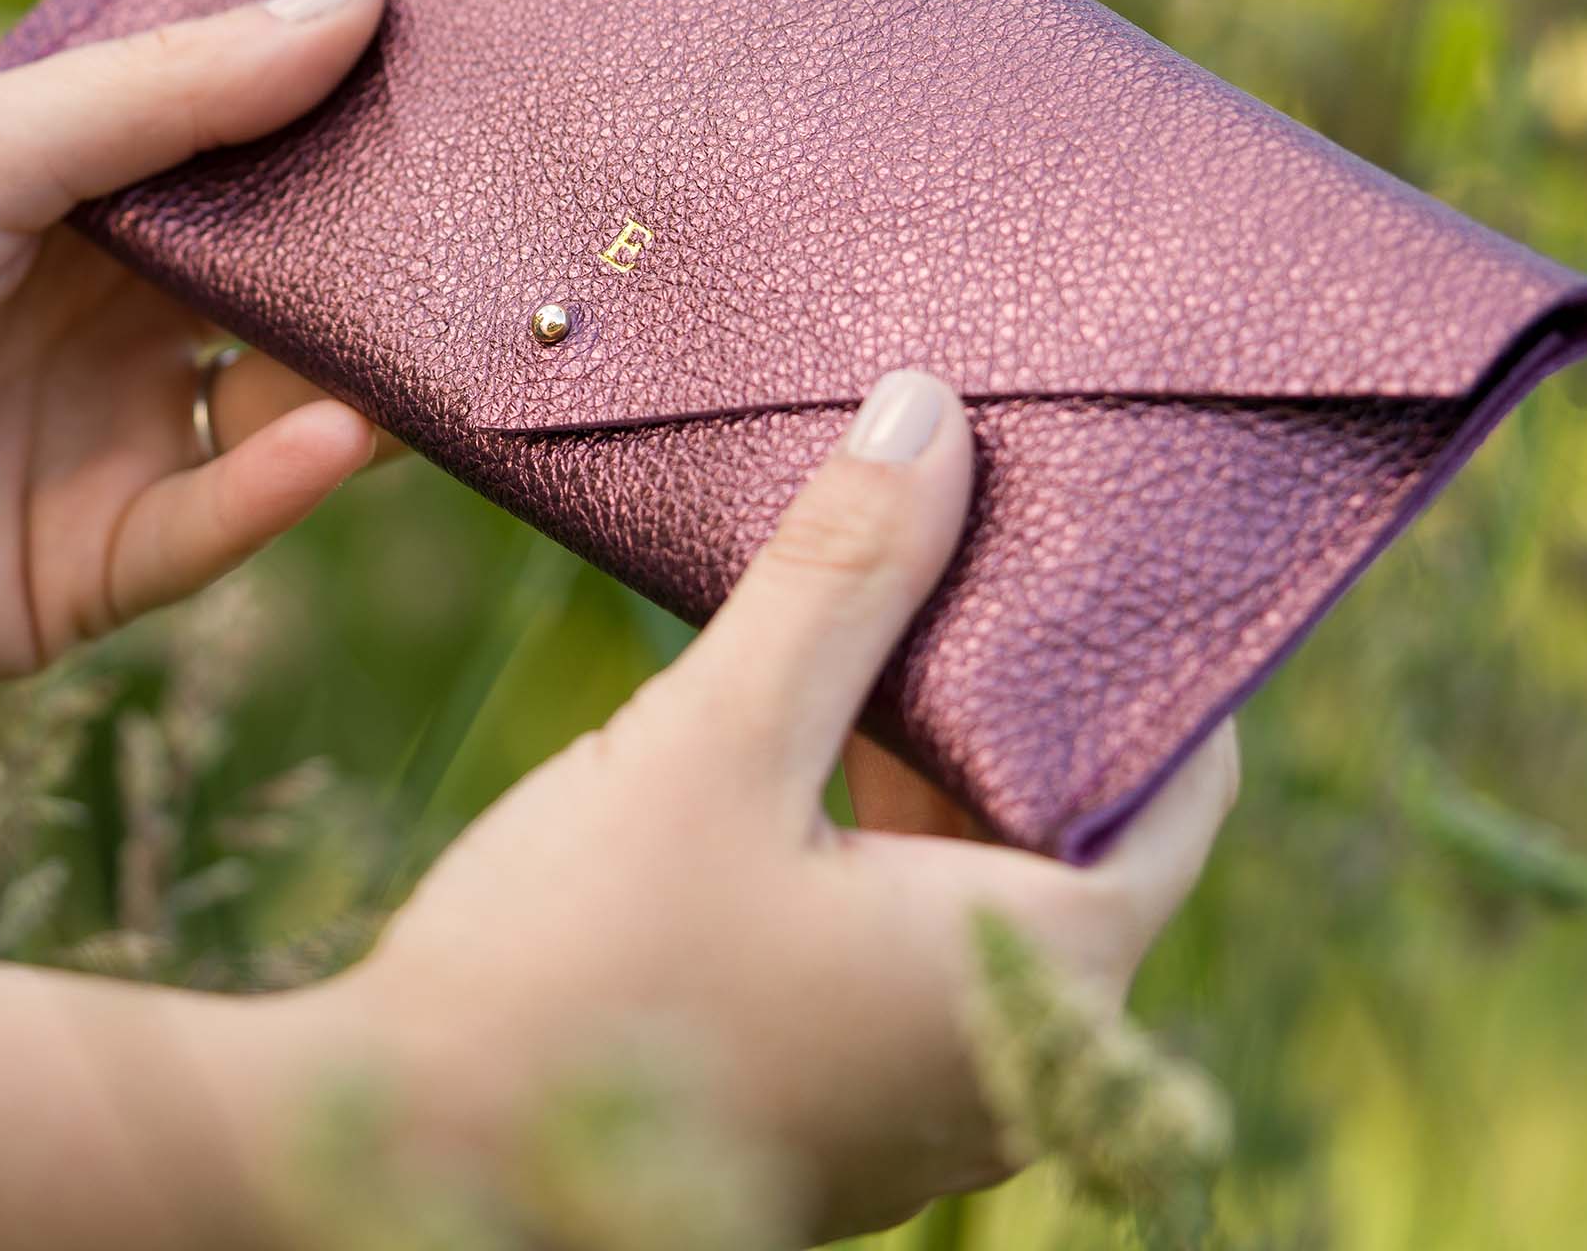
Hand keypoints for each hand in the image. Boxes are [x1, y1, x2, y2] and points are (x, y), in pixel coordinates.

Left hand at [0, 0, 389, 707]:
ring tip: (452, 340)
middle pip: (284, 298)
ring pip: (280, 419)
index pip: (248, 172)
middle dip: (382, 269)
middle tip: (505, 227)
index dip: (345, 136)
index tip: (458, 91)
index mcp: (78, 213)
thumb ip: (168, 90)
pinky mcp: (88, 571)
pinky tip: (336, 440)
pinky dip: (279, 490)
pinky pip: (211, 527)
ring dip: (362, 387)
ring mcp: (104, 449)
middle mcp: (106, 328)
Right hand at [259, 369, 1237, 1242]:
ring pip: (973, 882)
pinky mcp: (826, 1096)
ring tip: (874, 615)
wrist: (409, 1168)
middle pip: (1069, 828)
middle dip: (1014, 688)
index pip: (1178, 792)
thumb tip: (931, 419)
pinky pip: (899, 938)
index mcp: (1037, 978)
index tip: (1100, 546)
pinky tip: (799, 743)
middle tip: (968, 538)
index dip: (1152, 660)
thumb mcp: (716, 738)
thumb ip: (839, 577)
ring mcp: (914, 1095)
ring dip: (931, 756)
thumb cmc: (571, 968)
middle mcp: (1005, 1058)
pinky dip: (871, 834)